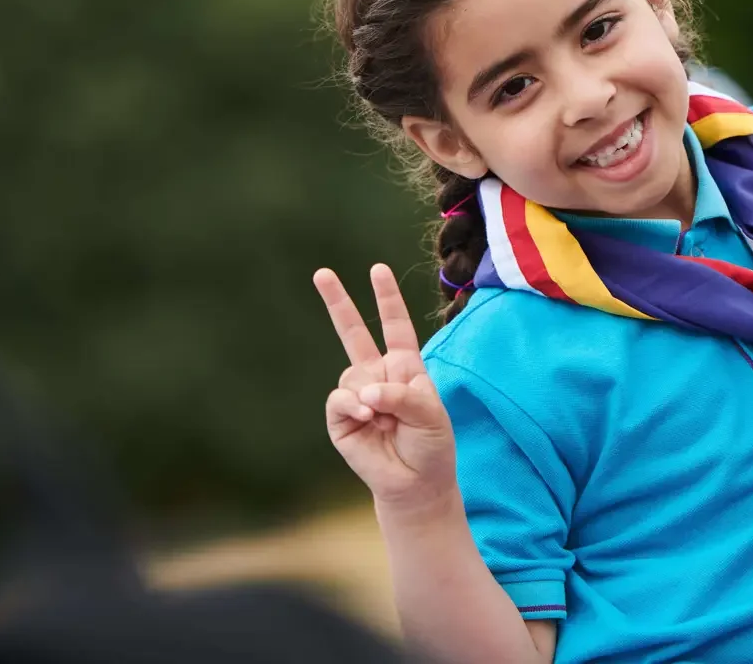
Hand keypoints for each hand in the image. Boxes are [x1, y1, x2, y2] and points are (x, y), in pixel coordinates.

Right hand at [316, 264, 459, 517]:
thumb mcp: (431, 414)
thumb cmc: (430, 445)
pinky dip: (355, 406)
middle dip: (337, 302)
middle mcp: (377, 374)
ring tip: (388, 421)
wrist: (415, 483)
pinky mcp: (340, 418)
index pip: (395, 325)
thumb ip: (402, 395)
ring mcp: (356, 394)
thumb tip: (365, 392)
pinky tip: (368, 419)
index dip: (387, 298)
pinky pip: (340, 399)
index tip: (377, 269)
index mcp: (405, 366)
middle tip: (321, 272)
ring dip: (371, 396)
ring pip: (353, 374)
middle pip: (353, 332)